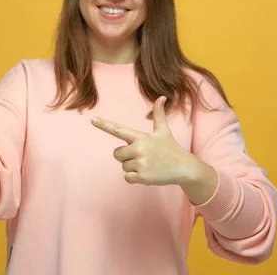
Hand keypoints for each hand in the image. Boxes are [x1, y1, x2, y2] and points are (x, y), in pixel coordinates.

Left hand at [91, 96, 207, 185]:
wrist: (184, 168)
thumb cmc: (171, 148)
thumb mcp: (164, 131)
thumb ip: (159, 114)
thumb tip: (162, 97)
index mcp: (141, 137)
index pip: (118, 130)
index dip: (104, 125)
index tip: (92, 119)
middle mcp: (139, 149)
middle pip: (116, 154)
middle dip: (125, 156)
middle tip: (141, 156)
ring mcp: (141, 163)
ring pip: (123, 166)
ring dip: (132, 167)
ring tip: (148, 164)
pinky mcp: (142, 177)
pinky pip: (127, 178)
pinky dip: (134, 178)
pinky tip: (147, 174)